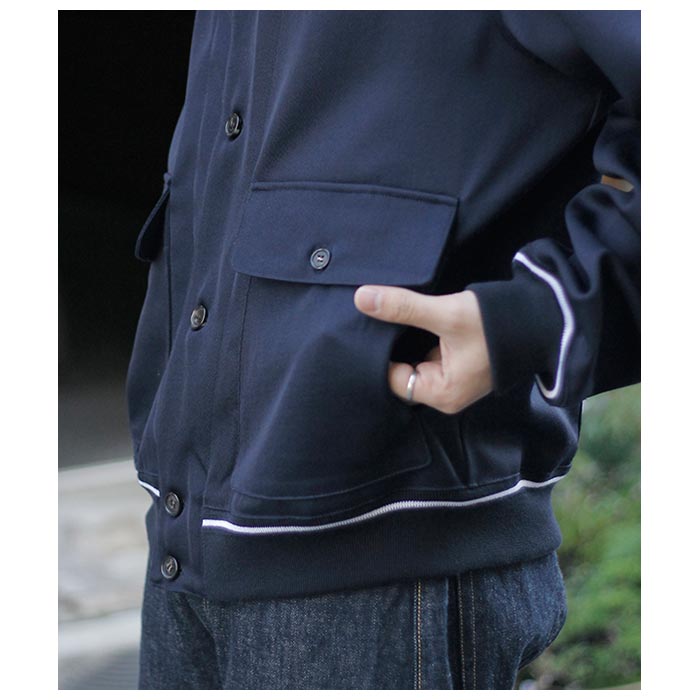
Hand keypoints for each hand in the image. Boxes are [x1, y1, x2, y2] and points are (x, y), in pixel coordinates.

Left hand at [353, 285, 492, 413]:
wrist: (543, 318)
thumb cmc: (499, 325)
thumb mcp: (447, 314)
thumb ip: (404, 307)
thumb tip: (362, 298)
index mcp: (442, 394)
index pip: (392, 379)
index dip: (378, 354)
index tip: (367, 328)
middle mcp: (446, 392)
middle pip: (401, 370)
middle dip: (391, 346)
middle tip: (375, 319)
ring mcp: (453, 377)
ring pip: (414, 357)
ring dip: (406, 338)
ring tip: (392, 316)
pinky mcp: (459, 361)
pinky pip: (429, 350)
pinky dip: (421, 334)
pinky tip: (412, 316)